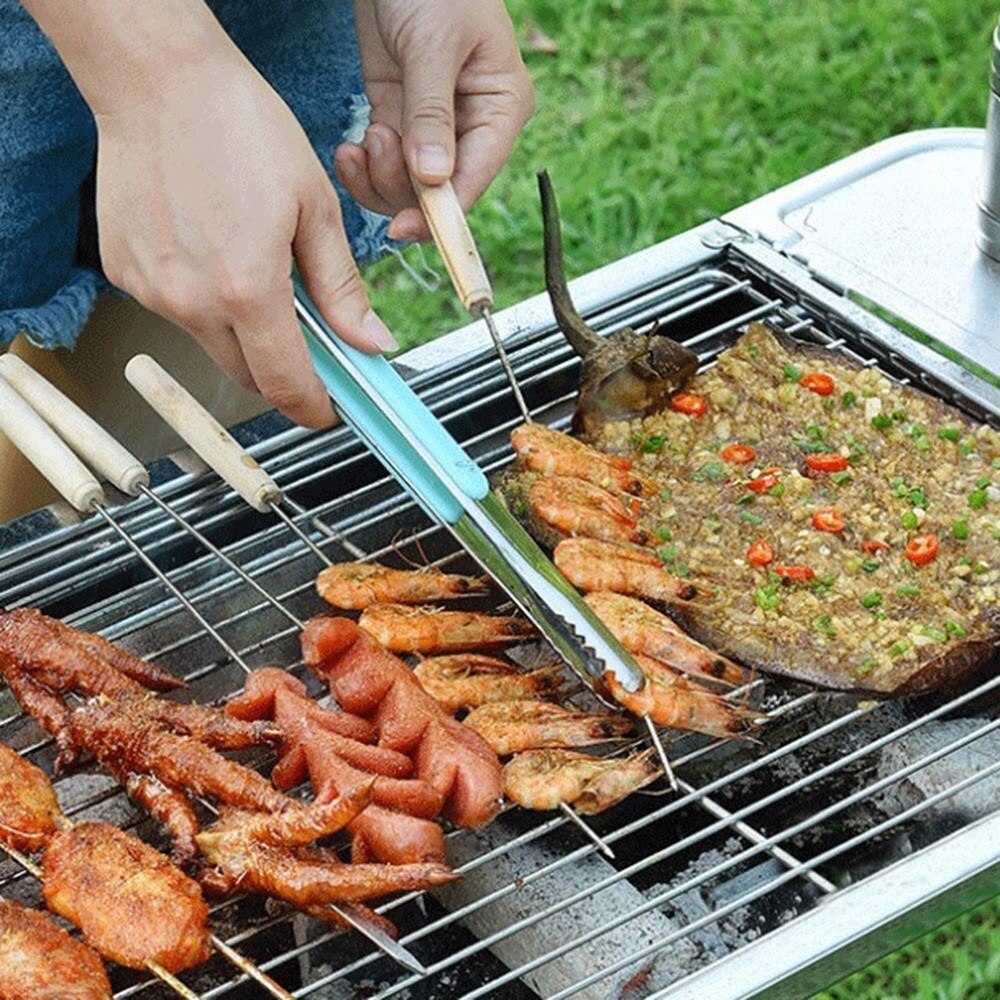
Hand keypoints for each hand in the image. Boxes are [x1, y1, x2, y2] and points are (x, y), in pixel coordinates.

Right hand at [93, 47, 395, 426]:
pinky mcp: (126, 274)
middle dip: (283, 368)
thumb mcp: (316, 208)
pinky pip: (178, 309)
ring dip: (242, 329)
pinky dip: (204, 298)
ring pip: (212, 342)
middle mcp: (192, 300)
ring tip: (254, 265)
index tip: (328, 408)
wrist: (157, 78)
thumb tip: (369, 342)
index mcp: (248, 288)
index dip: (313, 406)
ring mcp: (152, 290)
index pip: (285, 383)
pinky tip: (213, 248)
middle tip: (308, 335)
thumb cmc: (241, 127)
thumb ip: (341, 287)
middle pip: (248, 373)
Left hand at [336, 0, 534, 241]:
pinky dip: (364, 168)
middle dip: (401, 186)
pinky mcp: (400, 119)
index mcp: (500, 109)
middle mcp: (471, 126)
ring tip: (360, 143)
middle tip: (375, 147)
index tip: (403, 228)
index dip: (443, 211)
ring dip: (379, 178)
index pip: (476, 177)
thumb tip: (433, 180)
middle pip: (441, 192)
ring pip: (409, 187)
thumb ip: (430, 114)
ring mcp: (434, 127)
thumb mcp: (432, 45)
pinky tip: (350, 150)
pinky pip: (385, 167)